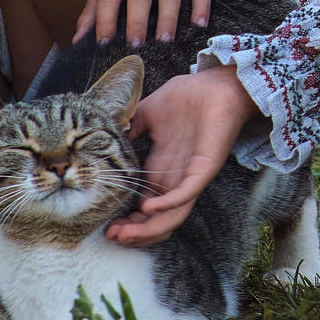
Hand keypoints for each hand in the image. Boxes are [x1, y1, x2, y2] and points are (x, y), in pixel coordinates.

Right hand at [108, 65, 259, 244]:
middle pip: (157, 219)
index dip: (127, 217)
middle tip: (112, 236)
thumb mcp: (147, 114)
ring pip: (172, 215)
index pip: (143, 203)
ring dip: (149, 228)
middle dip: (135, 231)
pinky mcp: (204, 168)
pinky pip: (187, 193)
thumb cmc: (186, 96)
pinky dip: (168, 204)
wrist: (216, 83)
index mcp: (161, 167)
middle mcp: (175, 177)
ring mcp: (190, 175)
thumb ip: (128, 128)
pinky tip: (148, 208)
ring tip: (126, 232)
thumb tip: (104, 138)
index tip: (106, 224)